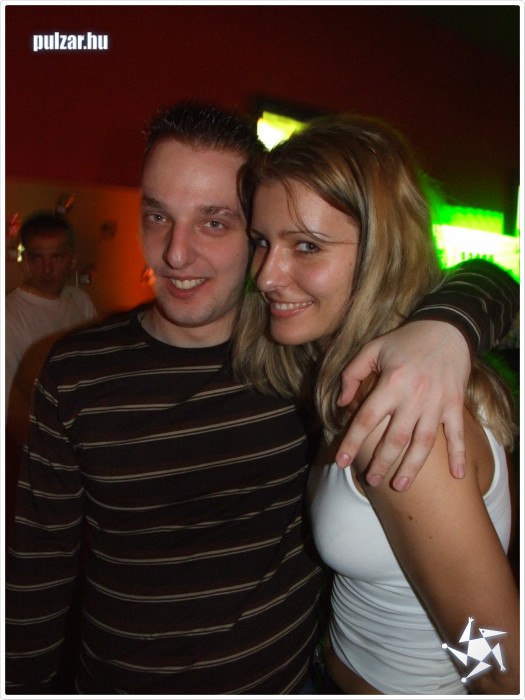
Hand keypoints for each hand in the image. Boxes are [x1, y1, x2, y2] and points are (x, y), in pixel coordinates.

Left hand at [335, 321, 470, 489]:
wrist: (446, 329)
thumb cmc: (405, 340)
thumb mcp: (372, 349)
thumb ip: (352, 374)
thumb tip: (342, 403)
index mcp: (391, 383)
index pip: (366, 420)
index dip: (351, 443)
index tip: (340, 462)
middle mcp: (414, 397)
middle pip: (395, 438)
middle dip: (382, 463)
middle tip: (371, 480)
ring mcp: (437, 403)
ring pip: (423, 443)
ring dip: (411, 467)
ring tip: (399, 486)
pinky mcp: (455, 405)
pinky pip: (457, 434)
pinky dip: (459, 455)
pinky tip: (457, 475)